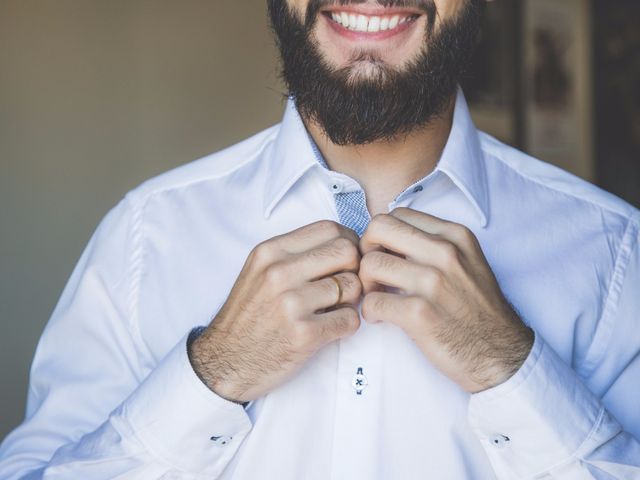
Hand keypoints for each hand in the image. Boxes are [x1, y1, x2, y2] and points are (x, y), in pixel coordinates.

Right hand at [189, 221, 361, 402]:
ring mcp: (291, 304)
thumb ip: (294, 254)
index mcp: (270, 252)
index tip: (345, 259)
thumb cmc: (248, 316)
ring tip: (332, 308)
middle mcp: (279, 273)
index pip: (329, 228)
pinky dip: (346, 324)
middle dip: (354, 268)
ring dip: (350, 300)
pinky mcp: (304, 334)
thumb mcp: (259, 270)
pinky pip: (350, 319)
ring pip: (352, 286)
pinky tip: (329, 327)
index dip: (347, 242)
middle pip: (347, 252)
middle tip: (344, 285)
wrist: (225, 361)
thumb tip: (343, 243)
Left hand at [359, 208, 533, 392]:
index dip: (382, 234)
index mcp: (454, 235)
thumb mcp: (467, 260)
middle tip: (373, 273)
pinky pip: (372, 301)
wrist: (500, 354)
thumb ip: (434, 243)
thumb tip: (390, 237)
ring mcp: (433, 282)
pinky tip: (382, 317)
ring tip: (378, 296)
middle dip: (366, 250)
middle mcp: (445, 252)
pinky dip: (370, 311)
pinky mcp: (419, 313)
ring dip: (366, 283)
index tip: (385, 255)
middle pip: (378, 228)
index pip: (398, 214)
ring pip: (370, 264)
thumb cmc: (476, 309)